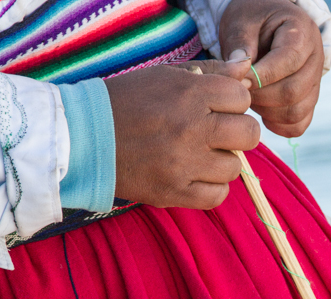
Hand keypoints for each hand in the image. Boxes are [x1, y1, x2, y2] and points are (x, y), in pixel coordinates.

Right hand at [105, 62, 260, 208]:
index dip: (232, 103)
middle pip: (249, 135)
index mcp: (190, 93)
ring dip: (222, 162)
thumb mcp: (167, 75)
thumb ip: (213, 72)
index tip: (216, 107)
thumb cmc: (127, 102)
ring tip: (198, 155)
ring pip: (235, 168)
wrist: (81, 137)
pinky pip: (217, 197)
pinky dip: (211, 188)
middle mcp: (191, 128)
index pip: (242, 98)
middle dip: (237, 132)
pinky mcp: (174, 192)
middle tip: (216, 134)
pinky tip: (195, 176)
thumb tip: (247, 69)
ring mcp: (184, 164)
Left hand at [220, 0, 324, 136]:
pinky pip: (299, 125)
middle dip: (261, 97)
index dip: (261, 76)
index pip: (288, 61)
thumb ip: (239, 43)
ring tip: (250, 98)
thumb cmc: (253, 21)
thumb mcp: (242, 21)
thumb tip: (239, 73)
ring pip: (296, 112)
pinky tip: (262, 114)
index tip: (238, 79)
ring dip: (267, 112)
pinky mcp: (308, 101)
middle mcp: (316, 59)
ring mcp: (315, 83)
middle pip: (293, 91)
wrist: (267, 26)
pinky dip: (278, 126)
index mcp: (302, 32)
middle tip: (240, 91)